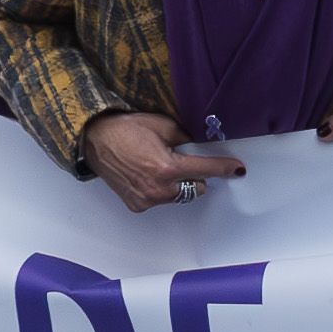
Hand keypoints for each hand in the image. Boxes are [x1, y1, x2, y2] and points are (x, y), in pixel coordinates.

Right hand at [79, 111, 243, 213]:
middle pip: (195, 188)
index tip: (237, 169)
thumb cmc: (126, 130)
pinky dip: (161, 190)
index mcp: (167, 168)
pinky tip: (147, 175)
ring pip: (178, 196)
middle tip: (181, 160)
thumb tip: (199, 147)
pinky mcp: (137, 205)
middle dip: (195, 176)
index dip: (224, 168)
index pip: (205, 170)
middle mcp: (158, 189)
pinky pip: (160, 200)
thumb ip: (185, 139)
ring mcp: (147, 200)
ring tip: (159, 166)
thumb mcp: (163, 125)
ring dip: (177, 184)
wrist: (95, 140)